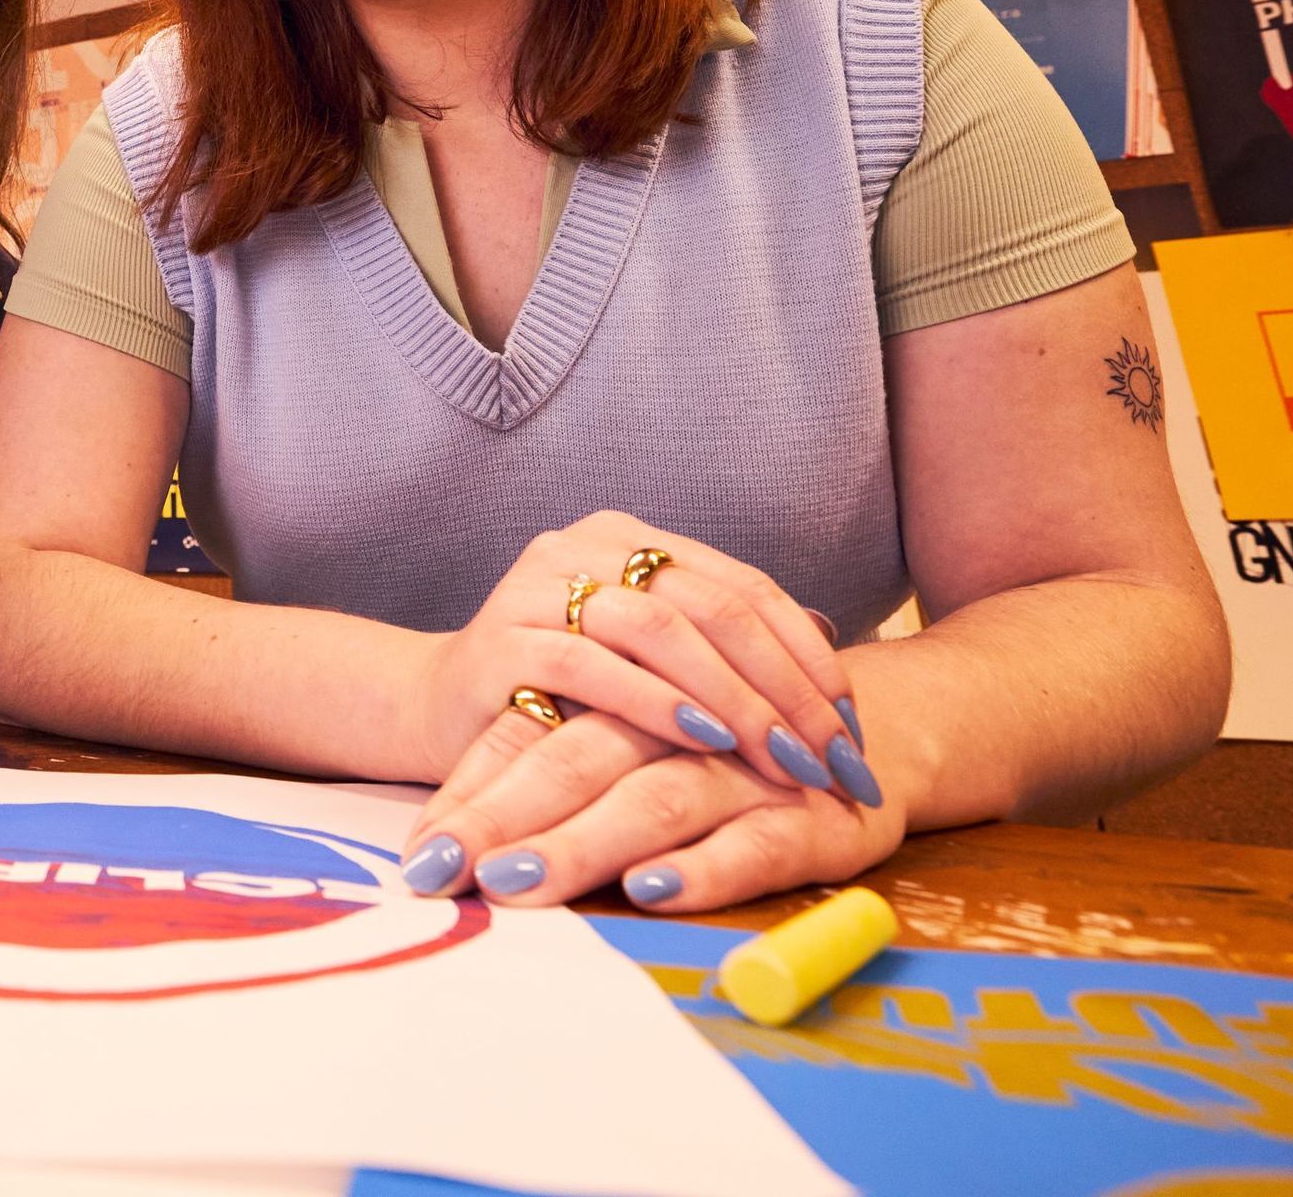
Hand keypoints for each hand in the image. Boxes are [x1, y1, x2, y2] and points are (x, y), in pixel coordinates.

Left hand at [405, 708, 904, 911]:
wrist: (864, 718)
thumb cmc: (713, 743)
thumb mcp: (621, 744)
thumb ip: (538, 773)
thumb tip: (433, 845)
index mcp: (623, 688)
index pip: (532, 739)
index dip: (474, 795)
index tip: (419, 859)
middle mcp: (678, 723)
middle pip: (579, 759)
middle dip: (507, 818)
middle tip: (446, 871)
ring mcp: (746, 765)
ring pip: (655, 798)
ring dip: (583, 842)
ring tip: (519, 881)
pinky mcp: (809, 817)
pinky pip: (752, 842)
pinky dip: (699, 866)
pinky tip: (648, 889)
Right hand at [417, 510, 868, 814]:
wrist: (438, 712)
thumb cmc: (559, 697)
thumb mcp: (648, 665)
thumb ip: (719, 646)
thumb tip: (827, 642)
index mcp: (627, 537)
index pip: (744, 585)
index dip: (808, 655)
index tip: (854, 727)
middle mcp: (582, 545)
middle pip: (711, 604)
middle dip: (783, 685)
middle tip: (830, 756)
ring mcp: (538, 585)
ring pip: (659, 627)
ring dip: (732, 696)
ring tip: (780, 756)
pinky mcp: (502, 639)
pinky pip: (590, 663)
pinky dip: (655, 701)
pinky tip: (704, 739)